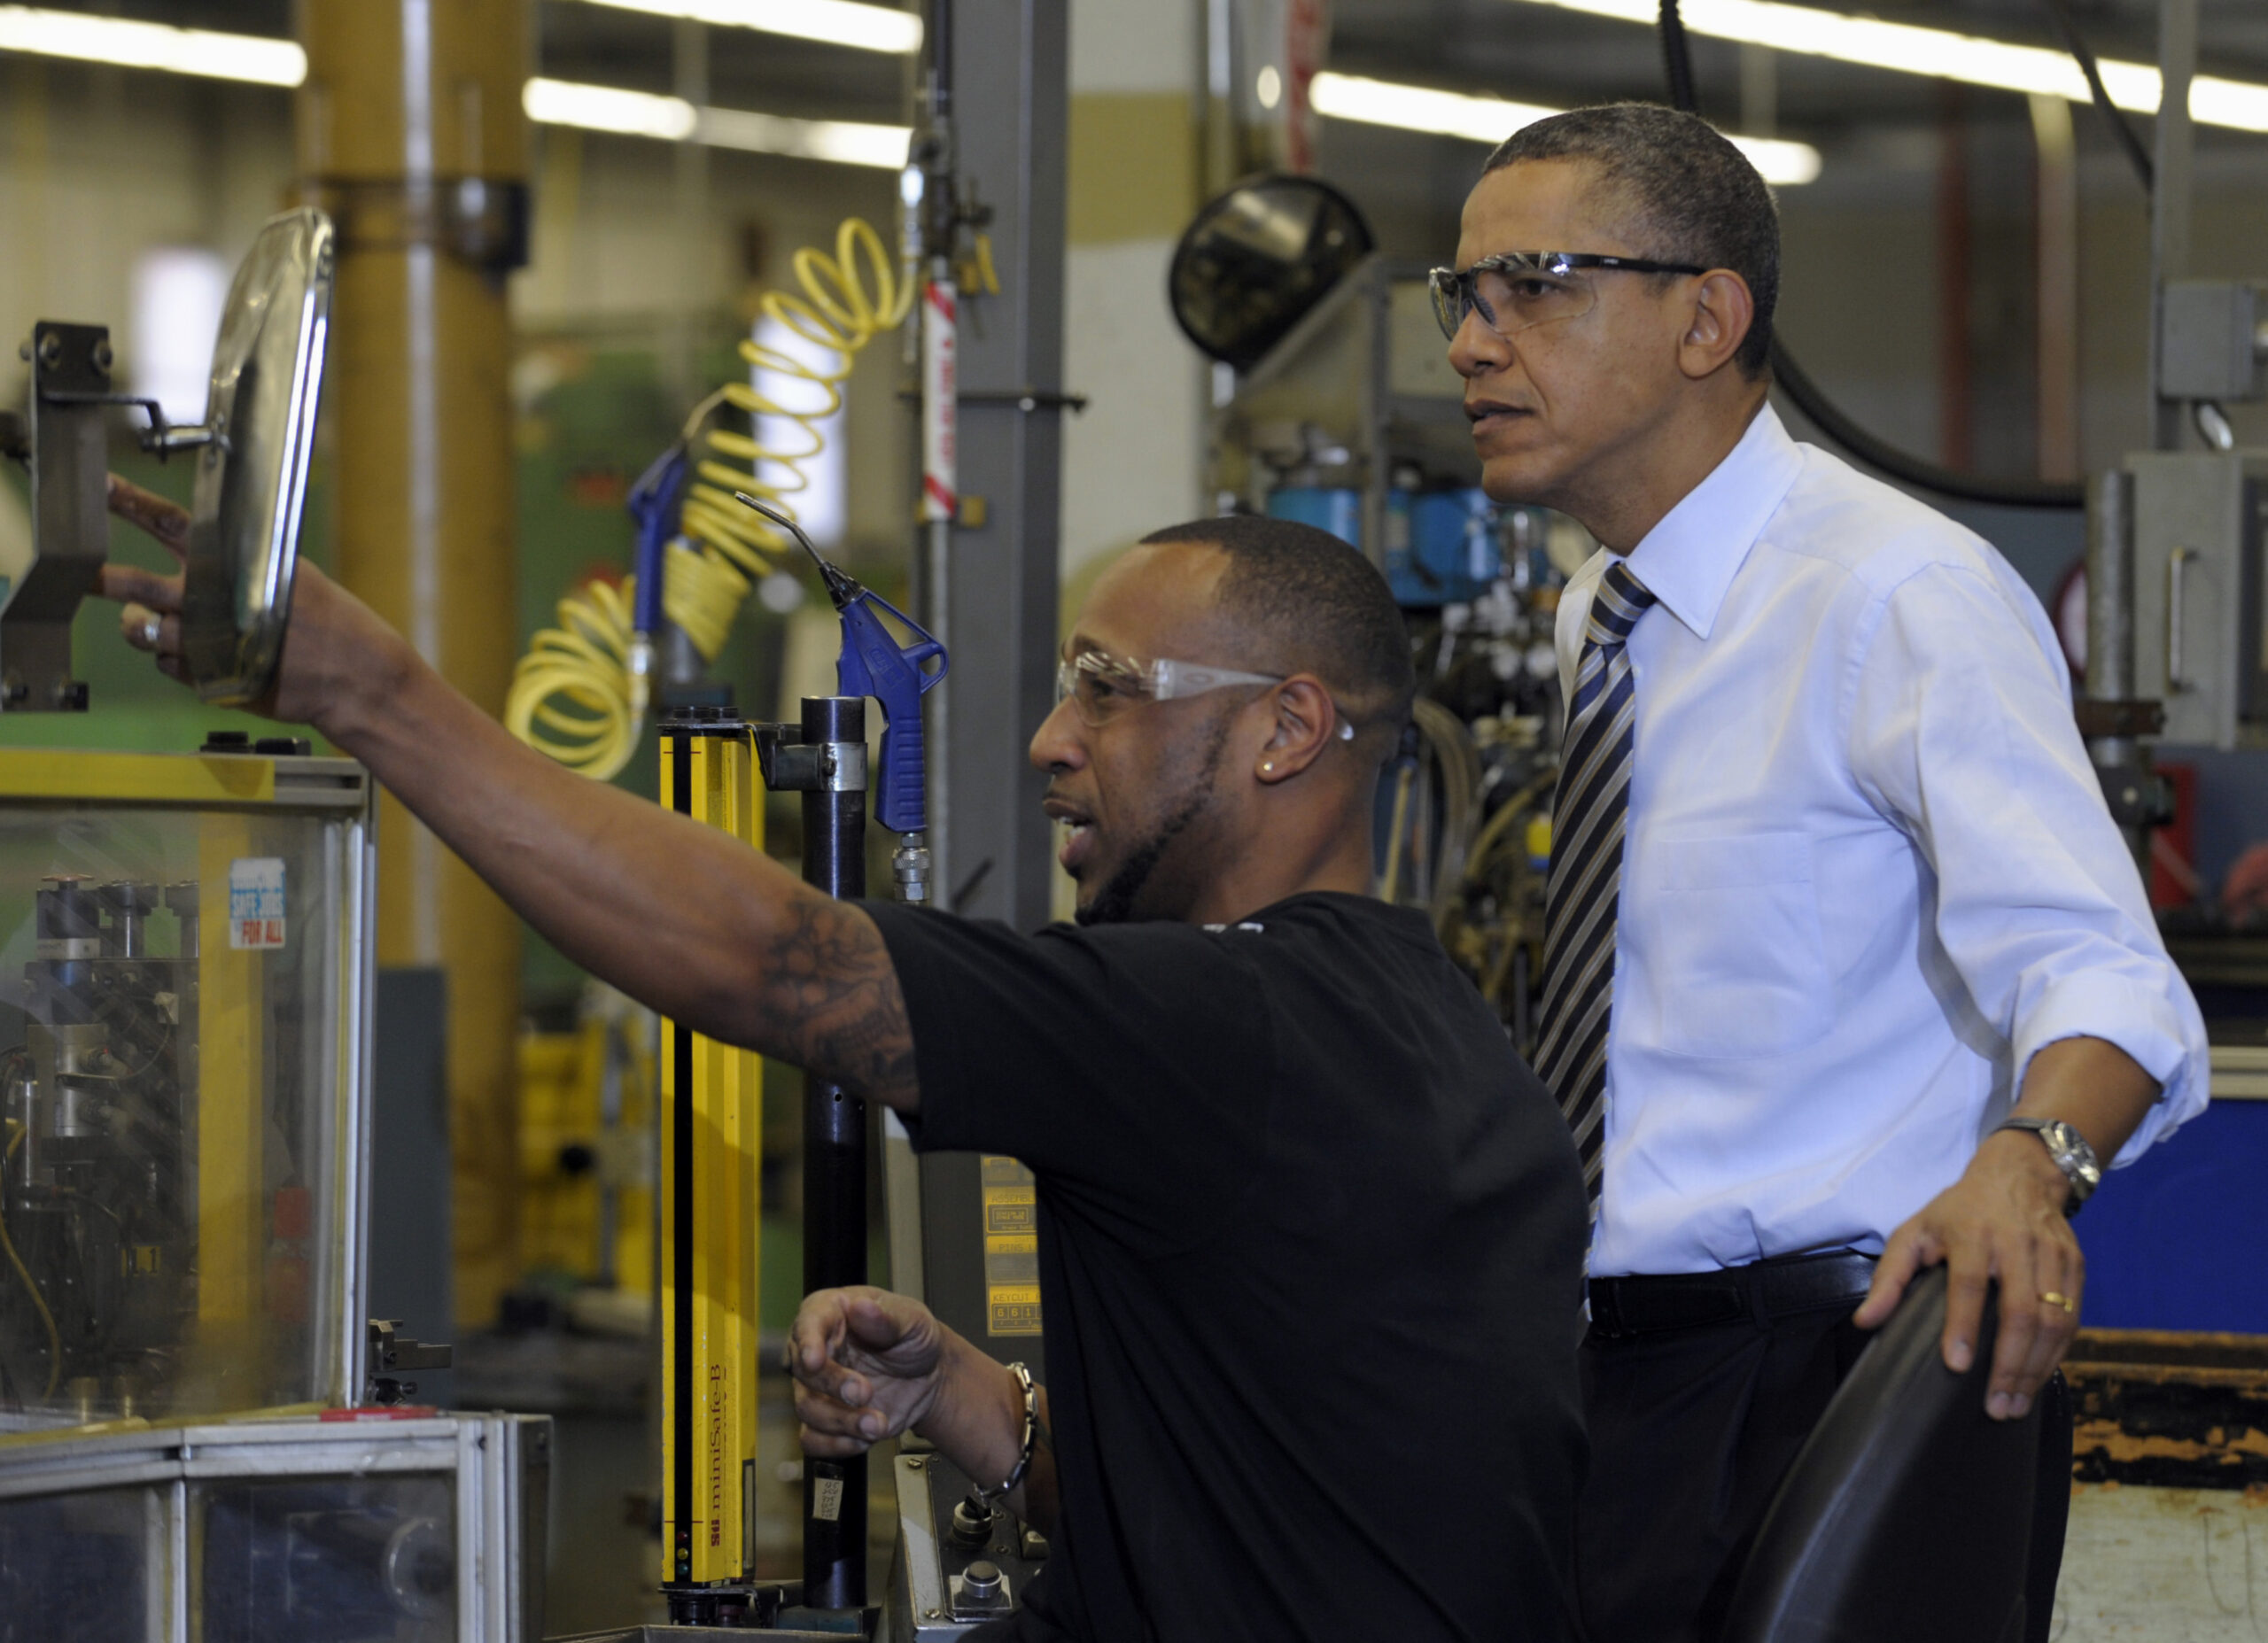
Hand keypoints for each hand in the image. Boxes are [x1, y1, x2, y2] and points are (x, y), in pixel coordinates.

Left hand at [98, 474, 409, 732]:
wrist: (355, 677)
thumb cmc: (329, 625)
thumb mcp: (289, 577)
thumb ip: (235, 571)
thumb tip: (190, 568)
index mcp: (231, 565)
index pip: (169, 523)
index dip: (130, 501)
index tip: (100, 486)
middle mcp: (211, 601)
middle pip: (134, 584)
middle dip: (100, 579)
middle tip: (79, 575)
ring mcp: (205, 643)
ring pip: (142, 632)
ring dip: (144, 629)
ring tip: (164, 629)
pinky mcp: (205, 680)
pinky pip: (168, 665)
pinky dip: (182, 662)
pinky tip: (213, 659)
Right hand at [787, 1286, 950, 1456]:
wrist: (929, 1375)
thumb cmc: (913, 1338)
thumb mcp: (911, 1320)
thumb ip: (886, 1317)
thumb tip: (861, 1307)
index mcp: (831, 1314)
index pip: (808, 1323)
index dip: (808, 1342)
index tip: (814, 1360)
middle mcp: (818, 1350)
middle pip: (803, 1372)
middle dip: (834, 1387)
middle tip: (865, 1393)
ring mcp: (819, 1388)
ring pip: (807, 1409)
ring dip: (842, 1421)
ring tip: (877, 1423)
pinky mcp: (826, 1420)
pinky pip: (812, 1439)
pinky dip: (836, 1445)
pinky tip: (863, 1438)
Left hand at [1852, 1130, 2080, 1419]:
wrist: (2019, 1175)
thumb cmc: (1958, 1211)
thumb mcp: (1914, 1231)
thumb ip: (1889, 1277)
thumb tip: (1865, 1321)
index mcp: (1973, 1234)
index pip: (1969, 1284)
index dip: (1963, 1326)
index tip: (1956, 1365)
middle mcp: (2017, 1245)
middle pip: (2021, 1311)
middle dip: (2009, 1365)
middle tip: (1996, 1407)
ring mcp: (2052, 1255)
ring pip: (2054, 1320)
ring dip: (2036, 1368)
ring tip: (2015, 1404)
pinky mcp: (2075, 1266)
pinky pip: (2072, 1318)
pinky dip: (2058, 1353)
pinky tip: (2038, 1378)